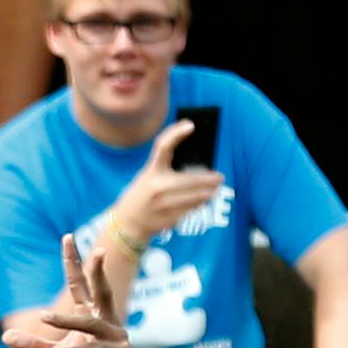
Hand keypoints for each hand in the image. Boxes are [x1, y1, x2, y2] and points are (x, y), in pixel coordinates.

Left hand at [2, 234, 136, 347]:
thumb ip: (33, 346)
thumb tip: (5, 335)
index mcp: (91, 316)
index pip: (80, 284)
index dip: (74, 262)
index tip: (67, 237)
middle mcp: (107, 322)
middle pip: (100, 291)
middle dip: (97, 272)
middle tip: (97, 252)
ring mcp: (117, 338)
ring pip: (92, 322)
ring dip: (67, 321)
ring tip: (44, 318)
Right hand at [108, 120, 224, 248]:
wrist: (128, 222)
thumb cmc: (144, 194)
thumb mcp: (149, 177)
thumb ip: (168, 170)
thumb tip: (199, 165)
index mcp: (151, 171)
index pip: (163, 146)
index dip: (176, 133)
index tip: (190, 125)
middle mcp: (156, 186)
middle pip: (191, 179)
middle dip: (209, 179)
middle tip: (219, 177)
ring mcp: (163, 204)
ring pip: (195, 197)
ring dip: (208, 192)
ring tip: (214, 190)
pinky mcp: (169, 218)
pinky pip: (192, 209)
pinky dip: (200, 204)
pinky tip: (203, 200)